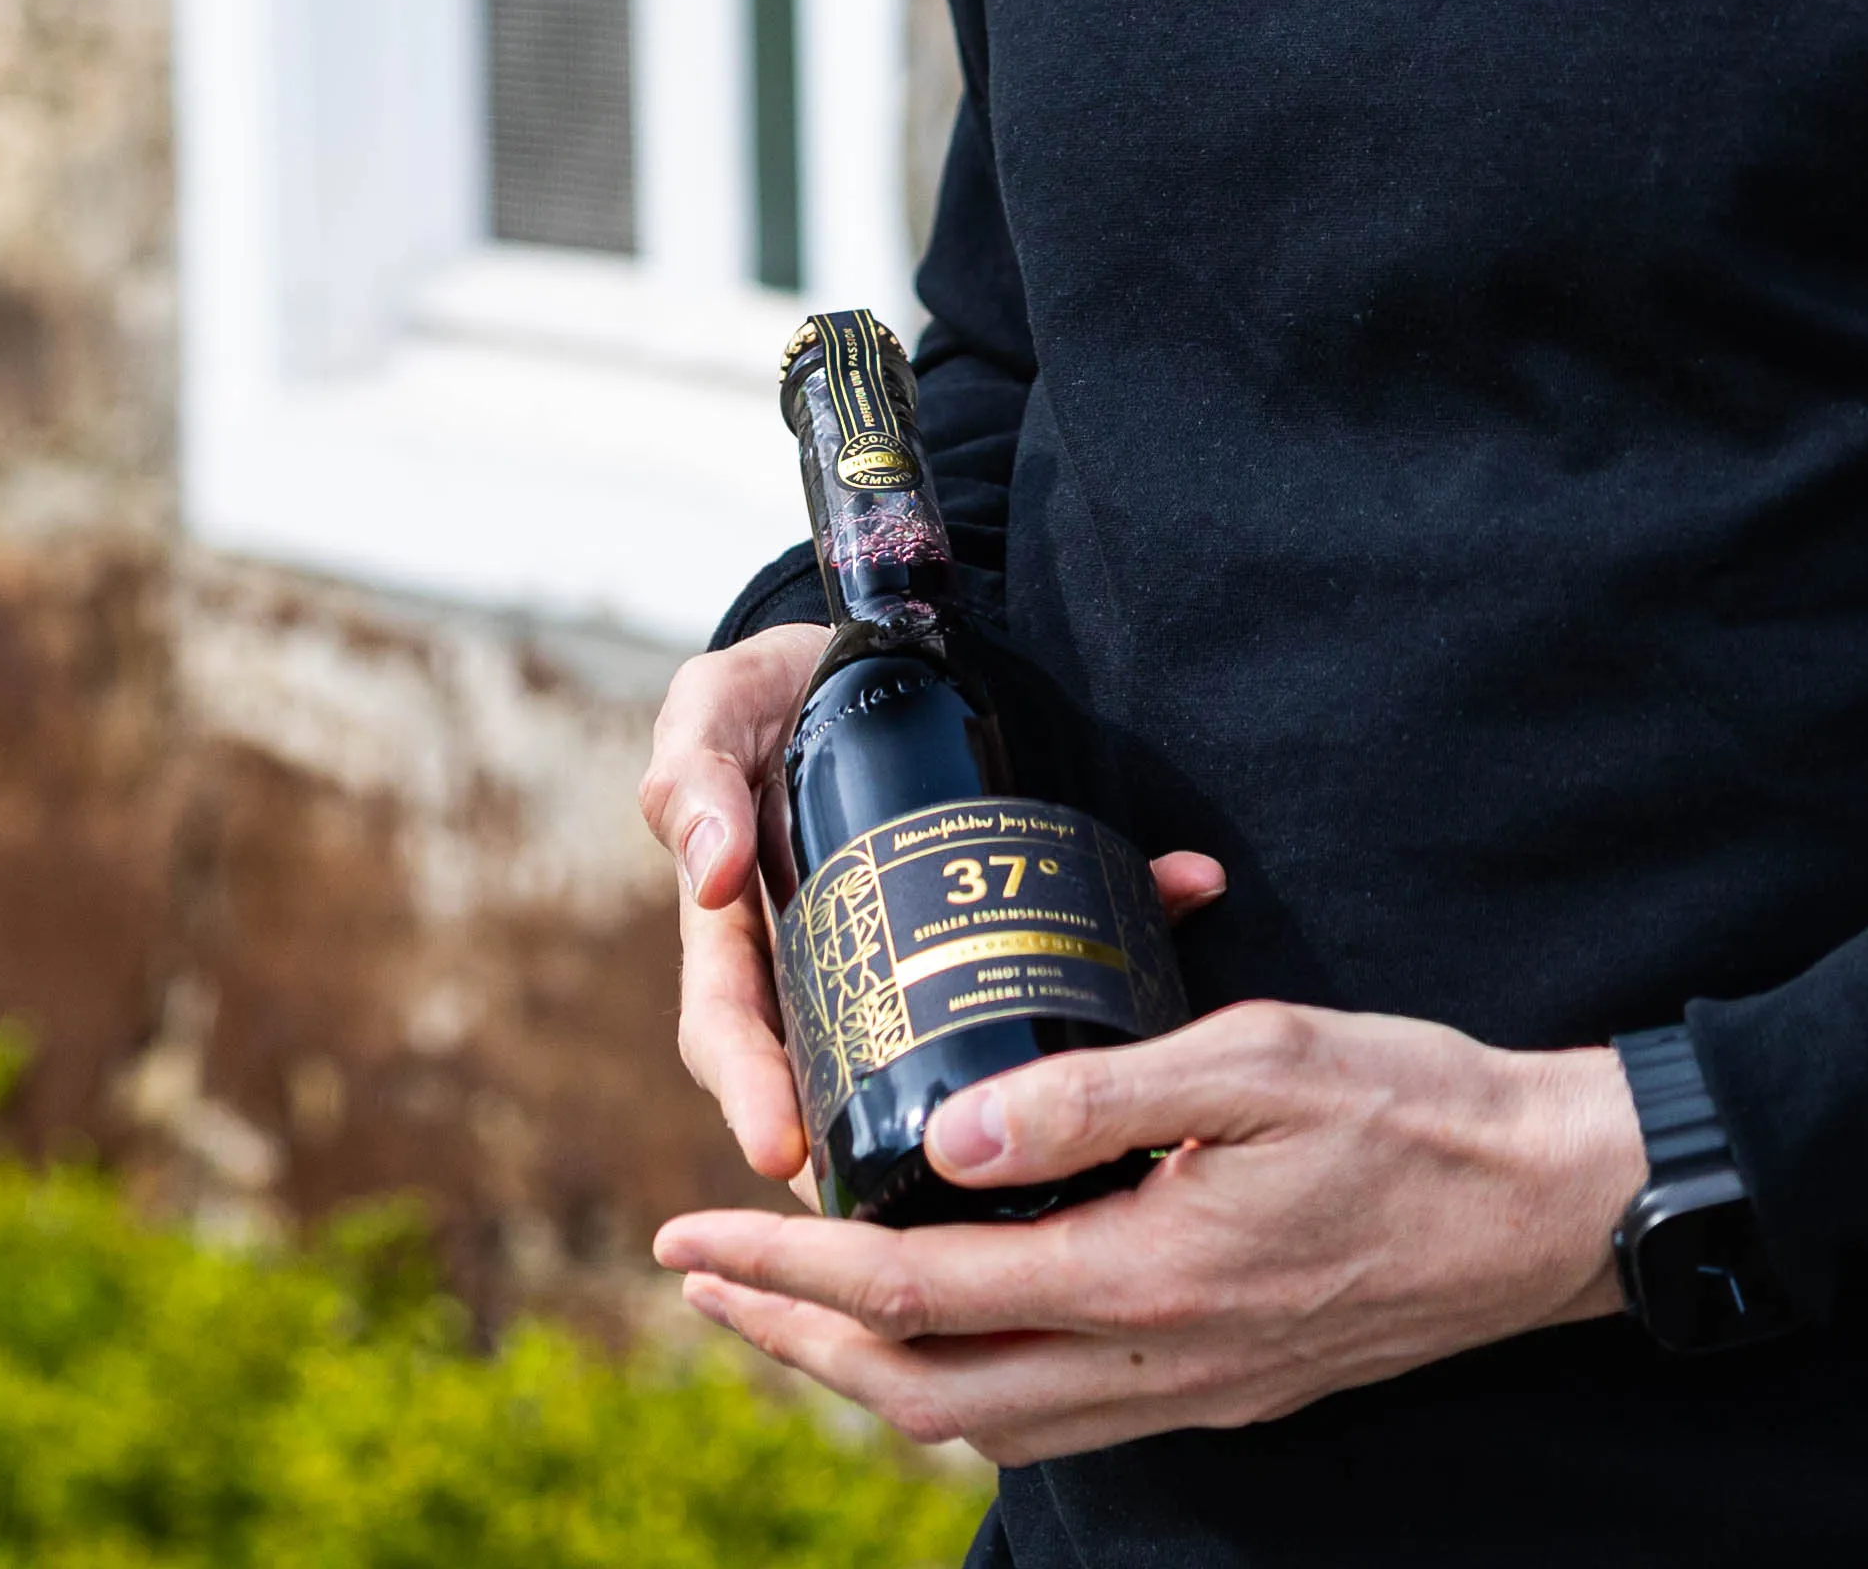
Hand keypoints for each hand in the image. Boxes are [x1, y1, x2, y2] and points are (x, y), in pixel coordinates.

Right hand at [634, 629, 1235, 1184]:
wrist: (861, 654)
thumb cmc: (764, 695)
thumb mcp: (711, 714)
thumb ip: (694, 778)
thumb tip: (709, 871)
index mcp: (742, 941)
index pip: (734, 1042)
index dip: (754, 1102)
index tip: (780, 1156)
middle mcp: (822, 972)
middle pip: (836, 1084)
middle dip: (871, 1151)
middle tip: (917, 1214)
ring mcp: (902, 962)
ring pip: (940, 1047)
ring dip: (997, 1092)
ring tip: (1050, 1150)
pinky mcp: (977, 926)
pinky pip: (1041, 944)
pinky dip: (1108, 929)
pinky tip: (1174, 903)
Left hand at [652, 1010, 1639, 1462]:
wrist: (1555, 1203)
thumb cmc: (1413, 1108)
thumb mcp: (1255, 1060)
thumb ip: (1096, 1095)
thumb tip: (944, 1132)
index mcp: (1150, 1277)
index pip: (918, 1297)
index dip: (787, 1275)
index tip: (691, 1236)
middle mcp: (1159, 1362)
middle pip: (924, 1396)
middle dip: (794, 1344)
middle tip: (703, 1282)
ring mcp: (1193, 1389)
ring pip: (986, 1424)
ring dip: (867, 1372)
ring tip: (788, 1305)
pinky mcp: (1223, 1383)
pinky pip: (1057, 1415)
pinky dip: (965, 1377)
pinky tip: (939, 1317)